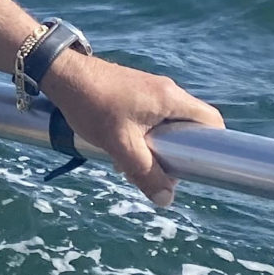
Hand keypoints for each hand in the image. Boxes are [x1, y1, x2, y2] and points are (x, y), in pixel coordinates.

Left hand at [38, 51, 222, 208]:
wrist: (61, 74)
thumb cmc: (92, 105)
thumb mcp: (121, 145)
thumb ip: (145, 173)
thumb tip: (167, 200)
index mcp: (171, 98)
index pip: (211, 120)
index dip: (213, 145)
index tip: (199, 167)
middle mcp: (166, 91)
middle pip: (188, 126)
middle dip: (176, 152)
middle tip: (160, 171)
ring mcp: (149, 90)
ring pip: (166, 125)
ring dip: (155, 147)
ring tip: (132, 164)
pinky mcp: (133, 93)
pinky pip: (149, 119)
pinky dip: (142, 137)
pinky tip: (120, 150)